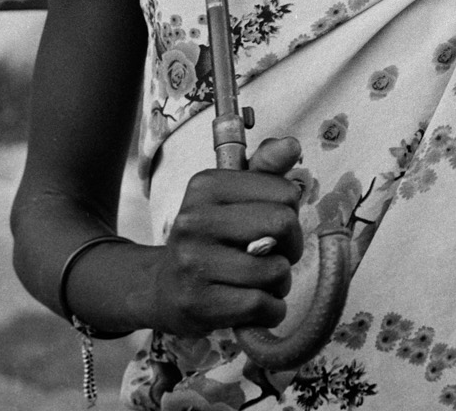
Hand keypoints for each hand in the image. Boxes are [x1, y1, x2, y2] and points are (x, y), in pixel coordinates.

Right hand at [149, 136, 305, 335]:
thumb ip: (265, 170)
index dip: (291, 213)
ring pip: (274, 270)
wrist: (164, 289)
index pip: (285, 192)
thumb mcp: (232, 197)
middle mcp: (195, 220)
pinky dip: (271, 310)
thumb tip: (292, 145)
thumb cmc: (211, 238)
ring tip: (261, 283)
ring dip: (280, 283)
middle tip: (276, 256)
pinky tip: (257, 307)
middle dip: (292, 247)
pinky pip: (259, 305)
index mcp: (207, 185)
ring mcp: (193, 262)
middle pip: (282, 225)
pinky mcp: (197, 304)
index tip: (274, 226)